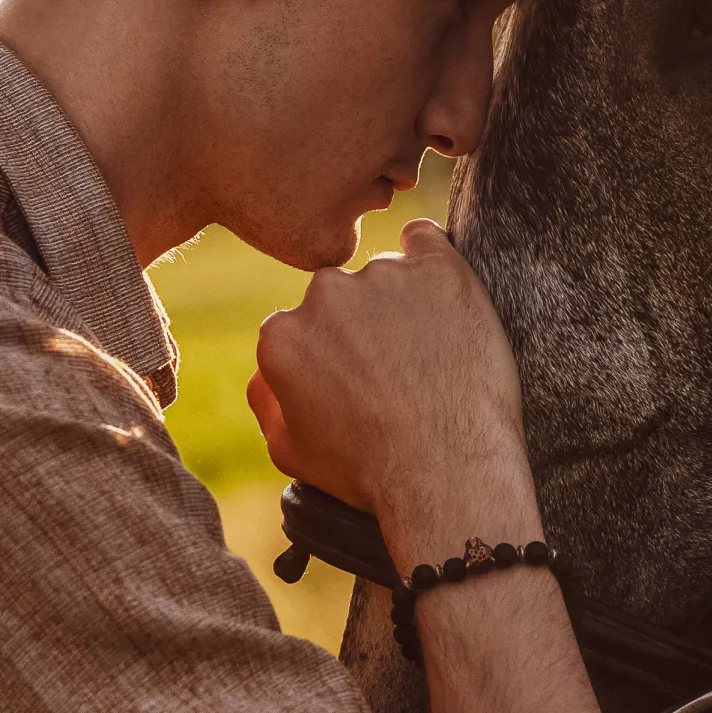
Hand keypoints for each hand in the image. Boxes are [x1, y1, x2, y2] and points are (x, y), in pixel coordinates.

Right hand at [248, 219, 533, 554]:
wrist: (446, 471)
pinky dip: (432, 261)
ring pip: (386, 274)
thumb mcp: (291, 452)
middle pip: (341, 296)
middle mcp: (324, 295)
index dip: (334, 356)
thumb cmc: (370, 471)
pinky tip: (443, 294)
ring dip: (403, 302)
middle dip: (365, 325)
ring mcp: (382, 277)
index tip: (363, 379)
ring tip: (433, 355)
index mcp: (282, 336)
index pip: (304, 327)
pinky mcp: (437, 269)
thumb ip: (265, 400)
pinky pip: (426, 240)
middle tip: (400, 369)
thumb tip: (265, 368)